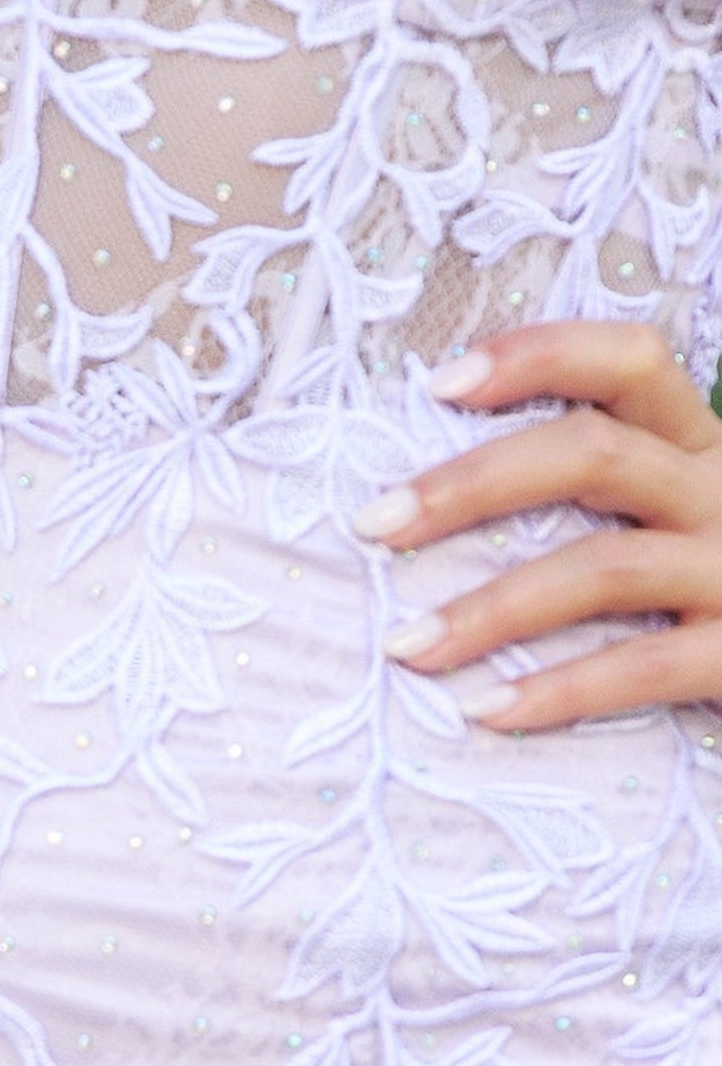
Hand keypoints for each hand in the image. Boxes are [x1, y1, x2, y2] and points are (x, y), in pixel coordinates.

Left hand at [352, 323, 721, 730]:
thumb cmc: (714, 577)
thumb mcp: (674, 506)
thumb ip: (598, 481)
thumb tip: (428, 490)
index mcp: (700, 441)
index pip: (632, 358)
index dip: (539, 356)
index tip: (440, 383)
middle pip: (596, 453)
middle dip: (473, 484)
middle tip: (376, 522)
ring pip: (606, 567)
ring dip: (492, 607)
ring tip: (406, 644)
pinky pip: (648, 668)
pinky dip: (561, 690)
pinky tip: (488, 710)